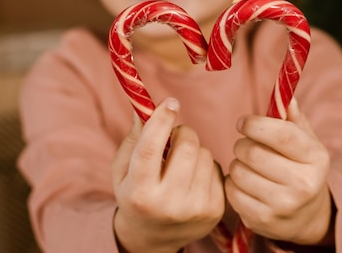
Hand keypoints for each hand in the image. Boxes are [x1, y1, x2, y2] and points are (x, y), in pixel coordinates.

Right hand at [111, 98, 224, 252]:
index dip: (162, 121)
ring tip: (180, 164)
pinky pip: (217, 168)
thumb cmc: (135, 194)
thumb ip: (134, 138)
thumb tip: (143, 107)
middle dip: (182, 133)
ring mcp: (195, 209)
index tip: (170, 102)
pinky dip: (205, 165)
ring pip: (205, 154)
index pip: (151, 149)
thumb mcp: (123, 170)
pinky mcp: (216, 210)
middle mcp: (168, 204)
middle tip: (174, 137)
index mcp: (139, 193)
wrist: (153, 239)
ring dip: (194, 149)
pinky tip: (192, 178)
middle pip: (188, 147)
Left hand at [225, 99, 333, 245]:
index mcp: (316, 158)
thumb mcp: (306, 143)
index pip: (282, 135)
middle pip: (254, 153)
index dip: (256, 124)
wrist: (307, 216)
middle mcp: (303, 184)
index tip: (243, 122)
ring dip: (236, 163)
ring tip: (247, 165)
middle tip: (245, 145)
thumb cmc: (301, 168)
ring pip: (239, 172)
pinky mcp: (262, 221)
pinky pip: (231, 192)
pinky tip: (244, 183)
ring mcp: (283, 205)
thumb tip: (287, 98)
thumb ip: (294, 119)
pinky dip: (232, 183)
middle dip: (242, 144)